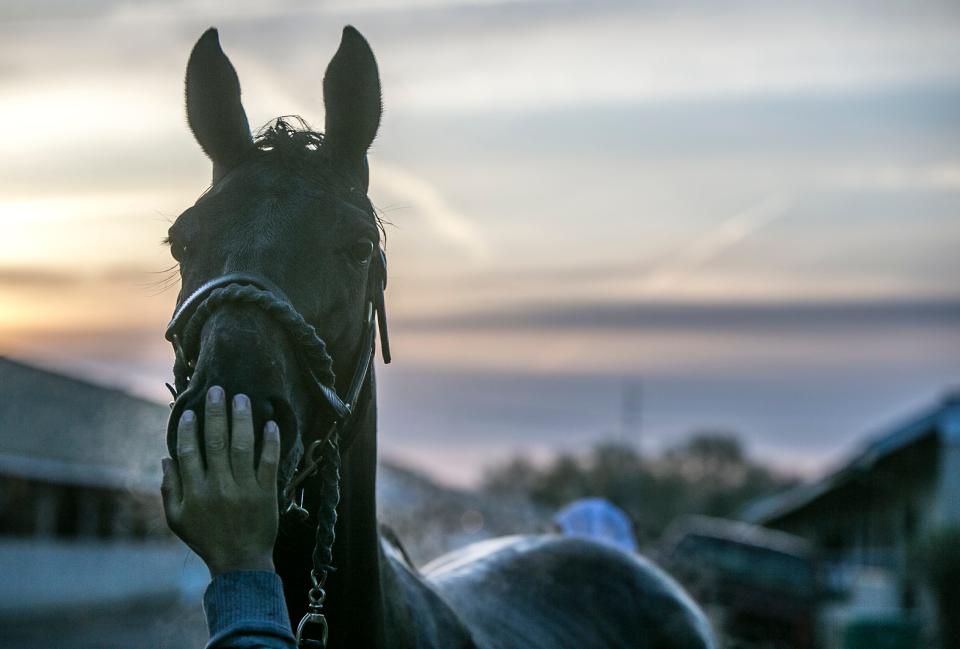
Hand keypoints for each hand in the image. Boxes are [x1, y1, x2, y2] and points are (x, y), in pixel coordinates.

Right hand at [161, 386, 280, 576]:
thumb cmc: (206, 539)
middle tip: (218, 390)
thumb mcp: (177, 520)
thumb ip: (169, 489)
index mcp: (195, 492)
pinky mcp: (266, 493)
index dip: (190, 430)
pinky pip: (269, 463)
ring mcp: (244, 489)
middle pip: (216, 443)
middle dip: (216, 414)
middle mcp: (218, 487)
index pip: (189, 453)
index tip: (192, 410)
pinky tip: (270, 424)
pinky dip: (270, 443)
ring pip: (242, 447)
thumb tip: (165, 458)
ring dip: (242, 420)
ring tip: (241, 398)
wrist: (240, 562)